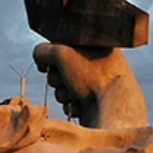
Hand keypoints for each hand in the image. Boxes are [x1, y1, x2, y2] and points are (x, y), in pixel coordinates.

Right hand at [32, 43, 147, 127]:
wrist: (112, 108)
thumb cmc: (93, 76)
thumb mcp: (62, 54)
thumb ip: (43, 51)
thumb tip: (40, 58)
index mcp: (95, 44)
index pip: (61, 46)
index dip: (53, 56)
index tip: (53, 63)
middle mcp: (96, 62)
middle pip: (58, 69)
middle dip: (57, 78)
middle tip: (68, 80)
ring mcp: (94, 83)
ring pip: (62, 88)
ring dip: (64, 94)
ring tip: (78, 95)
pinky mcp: (91, 102)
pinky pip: (70, 103)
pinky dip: (71, 105)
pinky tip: (82, 106)